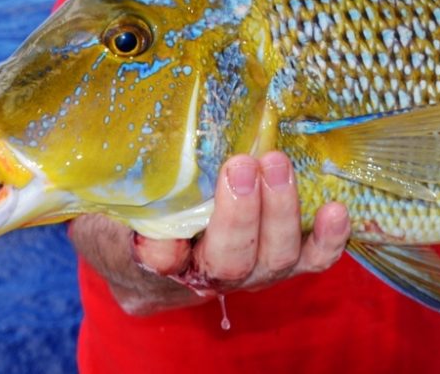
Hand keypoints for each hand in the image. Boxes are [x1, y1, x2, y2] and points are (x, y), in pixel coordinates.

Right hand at [71, 152, 349, 314]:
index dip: (163, 251)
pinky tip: (335, 210)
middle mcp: (209, 277)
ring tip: (276, 162)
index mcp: (155, 267)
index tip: (165, 235)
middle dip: (238, 215)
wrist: (161, 238)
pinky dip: (328, 238)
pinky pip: (314, 259)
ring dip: (280, 210)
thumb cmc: (128, 215)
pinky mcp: (287, 257)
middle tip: (239, 166)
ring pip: (274, 258)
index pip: (158, 266)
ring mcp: (254, 270)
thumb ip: (111, 200)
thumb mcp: (104, 205)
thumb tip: (129, 180)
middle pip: (229, 262)